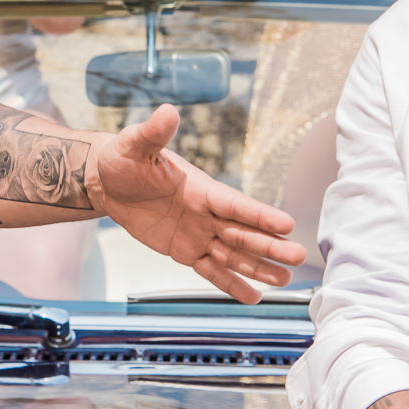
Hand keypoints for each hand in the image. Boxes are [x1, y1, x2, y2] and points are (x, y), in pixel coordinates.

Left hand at [90, 104, 304, 301]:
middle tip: (299, 257)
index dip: (260, 215)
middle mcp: (206, 212)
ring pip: (234, 254)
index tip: (287, 224)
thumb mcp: (136, 145)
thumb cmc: (125, 158)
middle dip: (270, 246)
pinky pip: (211, 270)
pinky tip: (253, 296)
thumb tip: (166, 112)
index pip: (235, 204)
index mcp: (201, 188)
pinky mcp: (185, 251)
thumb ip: (154, 133)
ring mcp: (198, 233)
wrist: (109, 181)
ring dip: (259, 267)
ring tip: (285, 281)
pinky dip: (231, 283)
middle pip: (243, 232)